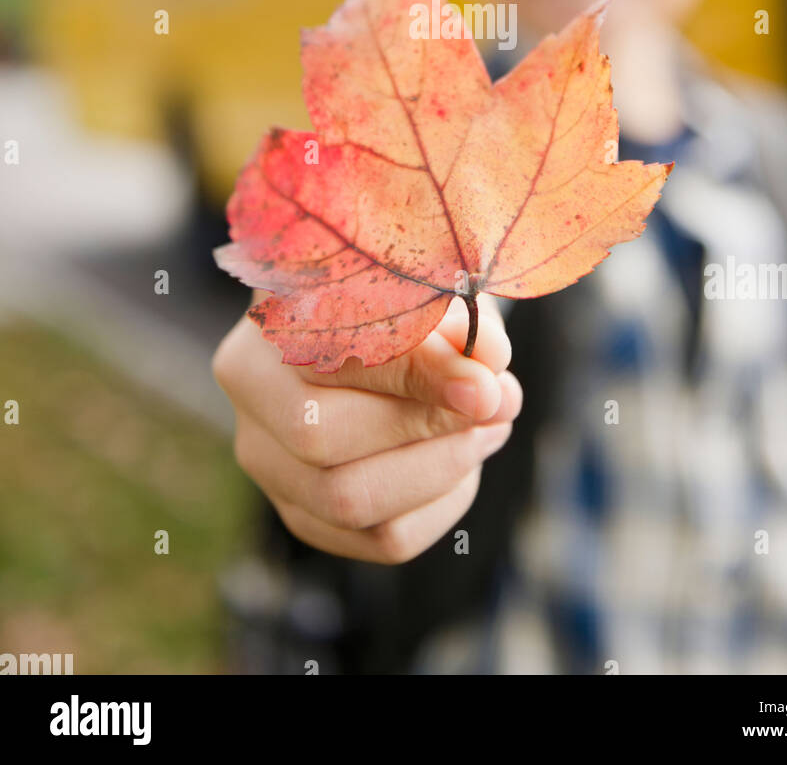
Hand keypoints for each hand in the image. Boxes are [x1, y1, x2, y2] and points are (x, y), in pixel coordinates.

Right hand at [211, 291, 521, 564]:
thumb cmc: (407, 293)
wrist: (378, 323)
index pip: (328, 355)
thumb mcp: (431, 286)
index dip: (413, 375)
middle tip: (499, 402)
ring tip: (489, 427)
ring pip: (348, 501)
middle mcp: (250, 390)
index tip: (484, 385)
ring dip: (441, 469)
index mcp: (270, 315)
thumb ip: (457, 321)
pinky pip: (382, 538)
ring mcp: (268, 459)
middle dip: (427, 427)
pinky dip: (442, 504)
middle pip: (321, 437)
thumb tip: (489, 364)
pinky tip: (463, 458)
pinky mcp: (303, 511)